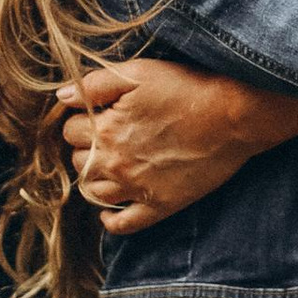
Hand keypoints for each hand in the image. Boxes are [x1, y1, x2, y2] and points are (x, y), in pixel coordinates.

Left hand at [56, 59, 288, 233]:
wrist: (235, 115)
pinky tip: (109, 212)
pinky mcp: (160, 205)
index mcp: (105, 130)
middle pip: (78, 162)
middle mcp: (114, 164)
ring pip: (94, 192)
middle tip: (107, 135)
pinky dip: (111, 220)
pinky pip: (124, 224)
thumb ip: (94, 84)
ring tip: (110, 164)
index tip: (98, 112)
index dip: (82, 118)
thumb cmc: (187, 87)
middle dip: (86, 148)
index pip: (69, 130)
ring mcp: (136, 188)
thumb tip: (62, 97)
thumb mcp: (137, 73)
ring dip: (95, 178)